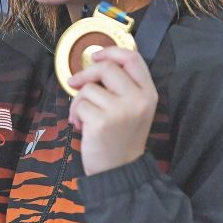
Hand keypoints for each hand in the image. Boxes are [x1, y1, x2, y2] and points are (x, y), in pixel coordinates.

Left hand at [67, 46, 157, 175]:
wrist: (120, 171)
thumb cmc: (121, 137)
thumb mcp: (133, 108)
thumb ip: (121, 86)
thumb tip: (94, 63)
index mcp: (148, 93)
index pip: (133, 58)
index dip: (111, 51)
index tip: (95, 56)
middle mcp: (138, 100)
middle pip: (106, 68)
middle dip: (85, 74)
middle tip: (74, 84)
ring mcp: (121, 111)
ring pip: (88, 88)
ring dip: (79, 101)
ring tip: (84, 117)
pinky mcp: (102, 122)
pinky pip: (80, 105)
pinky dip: (76, 115)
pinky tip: (83, 128)